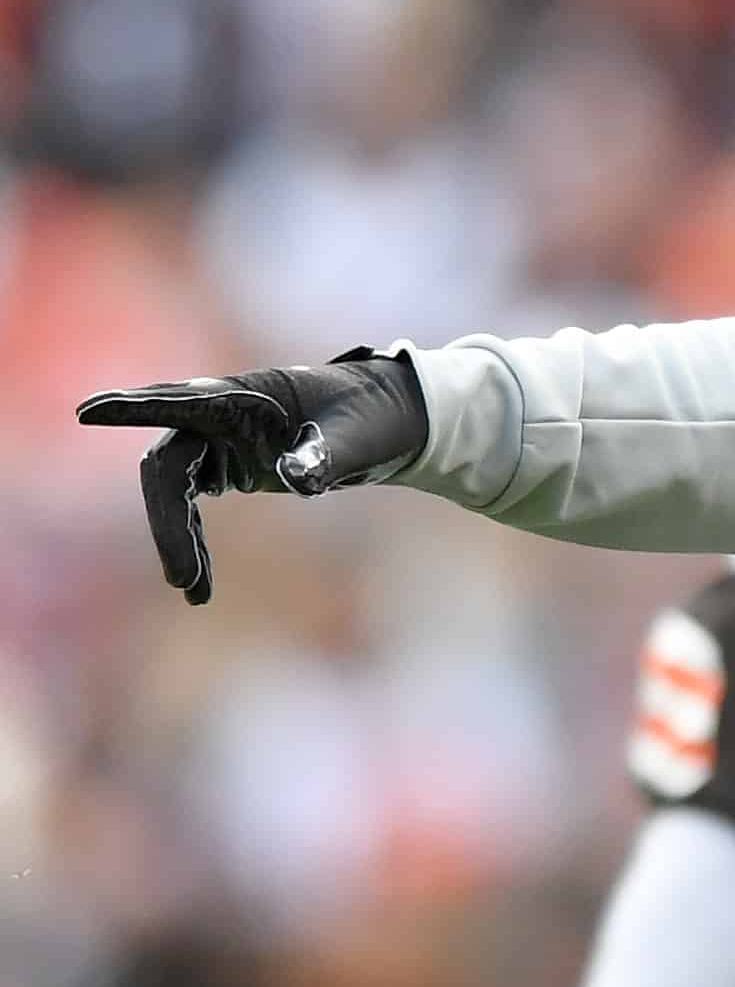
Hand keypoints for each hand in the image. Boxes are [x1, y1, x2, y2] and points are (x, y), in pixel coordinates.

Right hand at [77, 351, 427, 604]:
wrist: (393, 417)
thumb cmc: (374, 417)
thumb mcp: (360, 437)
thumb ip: (326, 455)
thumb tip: (297, 478)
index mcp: (245, 395)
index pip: (178, 400)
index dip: (132, 408)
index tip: (89, 413)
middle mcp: (219, 413)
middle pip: (167, 465)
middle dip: (167, 522)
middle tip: (182, 579)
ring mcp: (218, 438)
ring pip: (173, 490)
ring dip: (177, 539)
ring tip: (193, 591)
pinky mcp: (225, 463)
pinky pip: (189, 502)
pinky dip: (190, 538)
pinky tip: (198, 581)